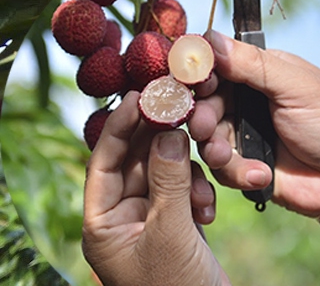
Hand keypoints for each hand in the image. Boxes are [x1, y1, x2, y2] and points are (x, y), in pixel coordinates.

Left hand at [83, 92, 227, 285]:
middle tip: (179, 105)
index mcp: (103, 224)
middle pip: (137, 162)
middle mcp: (122, 218)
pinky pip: (184, 191)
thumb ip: (169, 179)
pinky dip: (199, 192)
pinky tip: (209, 208)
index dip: (122, 126)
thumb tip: (168, 130)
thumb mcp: (172, 231)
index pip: (104, 162)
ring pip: (165, 173)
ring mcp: (151, 221)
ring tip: (200, 187)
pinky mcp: (177, 225)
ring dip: (186, 173)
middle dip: (160, 139)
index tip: (142, 94)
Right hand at [188, 31, 319, 271]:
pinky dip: (234, 172)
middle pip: (201, 100)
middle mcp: (247, 99)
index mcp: (261, 71)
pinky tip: (261, 175)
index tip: (193, 82)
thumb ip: (254, 65)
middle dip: (200, 114)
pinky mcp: (242, 166)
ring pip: (204, 137)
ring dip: (213, 147)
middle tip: (205, 126)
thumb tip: (209, 40)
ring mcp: (243, 133)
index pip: (216, 62)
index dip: (199, 72)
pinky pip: (217, 168)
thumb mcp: (298, 88)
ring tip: (226, 156)